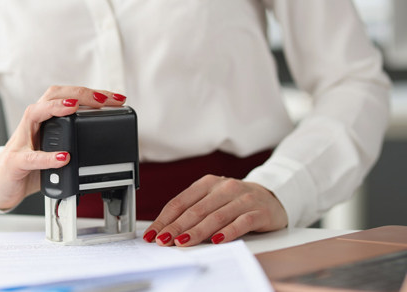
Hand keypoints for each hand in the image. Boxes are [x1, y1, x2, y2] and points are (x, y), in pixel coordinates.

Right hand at [0, 86, 126, 209]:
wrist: (0, 186)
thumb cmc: (29, 166)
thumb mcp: (55, 150)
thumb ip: (73, 142)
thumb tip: (104, 138)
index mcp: (45, 120)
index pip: (67, 96)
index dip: (90, 93)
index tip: (114, 98)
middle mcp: (32, 124)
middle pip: (52, 96)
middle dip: (79, 93)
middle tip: (103, 98)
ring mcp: (22, 141)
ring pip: (35, 113)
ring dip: (56, 108)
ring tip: (76, 108)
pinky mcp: (15, 162)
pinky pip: (30, 157)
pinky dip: (48, 156)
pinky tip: (64, 156)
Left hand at [142, 176, 287, 245]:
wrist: (273, 195)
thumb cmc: (236, 201)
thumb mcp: (212, 200)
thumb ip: (193, 211)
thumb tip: (166, 230)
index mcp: (207, 183)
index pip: (180, 202)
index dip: (165, 219)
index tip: (153, 234)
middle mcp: (224, 188)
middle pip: (196, 210)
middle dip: (176, 227)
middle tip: (163, 241)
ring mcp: (242, 199)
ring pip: (216, 216)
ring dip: (197, 231)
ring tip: (183, 242)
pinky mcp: (259, 211)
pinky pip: (242, 222)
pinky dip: (228, 232)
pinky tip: (217, 240)